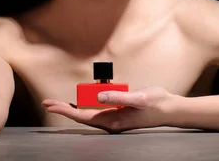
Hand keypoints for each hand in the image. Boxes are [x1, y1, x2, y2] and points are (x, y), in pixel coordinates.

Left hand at [42, 86, 176, 133]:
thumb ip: (118, 97)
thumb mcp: (138, 98)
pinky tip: (83, 99)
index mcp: (113, 121)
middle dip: (64, 110)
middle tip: (48, 103)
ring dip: (74, 108)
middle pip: (82, 116)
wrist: (171, 109)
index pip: (83, 116)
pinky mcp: (119, 113)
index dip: (65, 111)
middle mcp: (111, 122)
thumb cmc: (156, 104)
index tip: (51, 106)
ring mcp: (114, 118)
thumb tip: (98, 96)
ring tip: (59, 103)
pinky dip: (87, 104)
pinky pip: (98, 109)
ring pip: (89, 113)